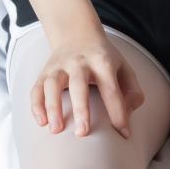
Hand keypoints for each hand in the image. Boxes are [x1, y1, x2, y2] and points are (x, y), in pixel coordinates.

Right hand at [31, 33, 145, 138]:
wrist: (78, 35)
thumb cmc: (103, 58)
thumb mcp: (124, 68)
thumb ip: (132, 91)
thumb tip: (127, 114)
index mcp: (102, 62)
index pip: (111, 89)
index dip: (118, 112)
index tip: (123, 133)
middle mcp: (79, 63)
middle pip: (78, 84)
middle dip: (81, 109)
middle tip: (82, 133)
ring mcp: (59, 66)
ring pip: (52, 85)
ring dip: (53, 107)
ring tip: (56, 130)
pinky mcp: (44, 72)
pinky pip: (36, 89)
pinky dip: (37, 105)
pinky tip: (41, 122)